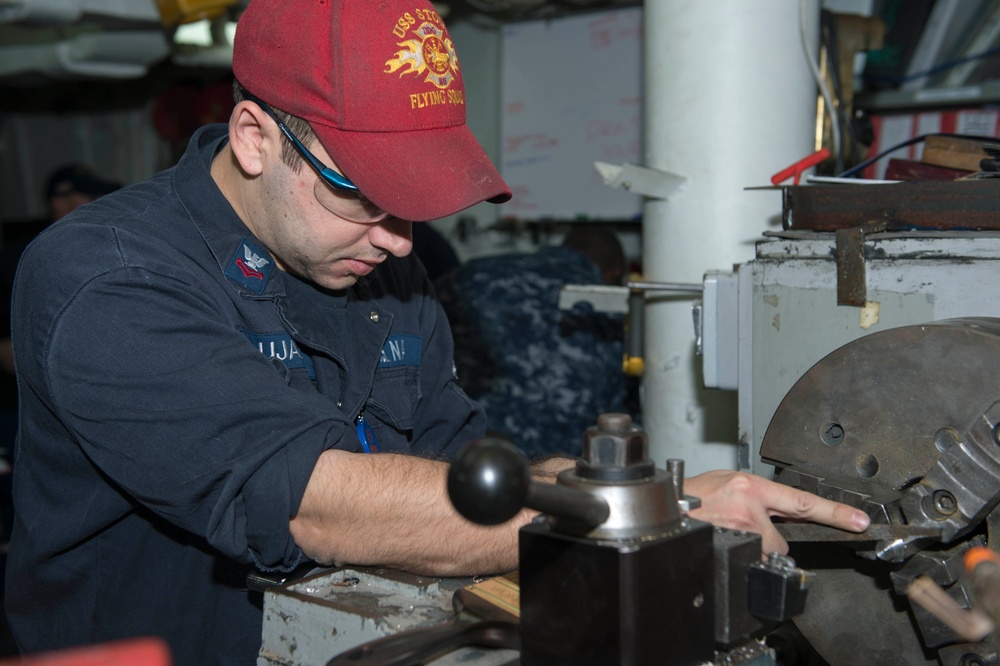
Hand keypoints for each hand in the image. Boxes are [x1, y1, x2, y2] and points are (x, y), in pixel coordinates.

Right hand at [685, 470, 870, 554]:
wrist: (665, 511)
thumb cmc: (691, 497)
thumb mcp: (724, 481)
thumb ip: (753, 493)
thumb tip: (772, 505)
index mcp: (751, 486)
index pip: (804, 501)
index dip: (836, 513)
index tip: (860, 521)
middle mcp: (750, 508)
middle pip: (781, 538)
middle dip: (768, 538)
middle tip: (742, 528)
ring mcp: (742, 532)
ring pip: (765, 551)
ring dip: (751, 546)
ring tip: (726, 532)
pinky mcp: (733, 549)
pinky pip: (750, 559)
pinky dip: (741, 553)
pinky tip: (723, 540)